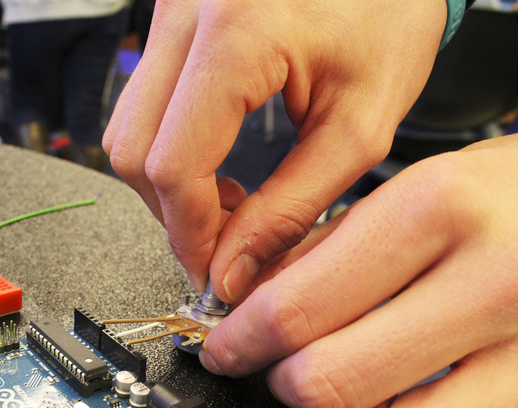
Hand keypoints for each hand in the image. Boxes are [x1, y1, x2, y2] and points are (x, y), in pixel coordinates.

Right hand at [104, 0, 445, 294]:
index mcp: (239, 32)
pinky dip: (169, 149)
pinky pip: (142, 104)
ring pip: (127, 129)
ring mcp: (170, 9)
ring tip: (226, 201)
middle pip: (132, 150)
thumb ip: (290, 209)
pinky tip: (213, 162)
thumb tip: (231, 272)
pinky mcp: (170, 17)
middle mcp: (188, 11)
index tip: (214, 270)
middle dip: (172, 213)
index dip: (189, 233)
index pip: (173, 162)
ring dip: (167, 183)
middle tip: (222, 242)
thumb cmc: (389, 18)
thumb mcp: (357, 127)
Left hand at [199, 118, 517, 407]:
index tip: (224, 348)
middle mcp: (501, 283)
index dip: (238, 340)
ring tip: (363, 389)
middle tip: (283, 365)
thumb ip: (319, 253)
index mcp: (440, 209)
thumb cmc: (504, 194)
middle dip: (283, 383)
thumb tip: (245, 311)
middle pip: (332, 387)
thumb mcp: (407, 188)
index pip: (297, 308)